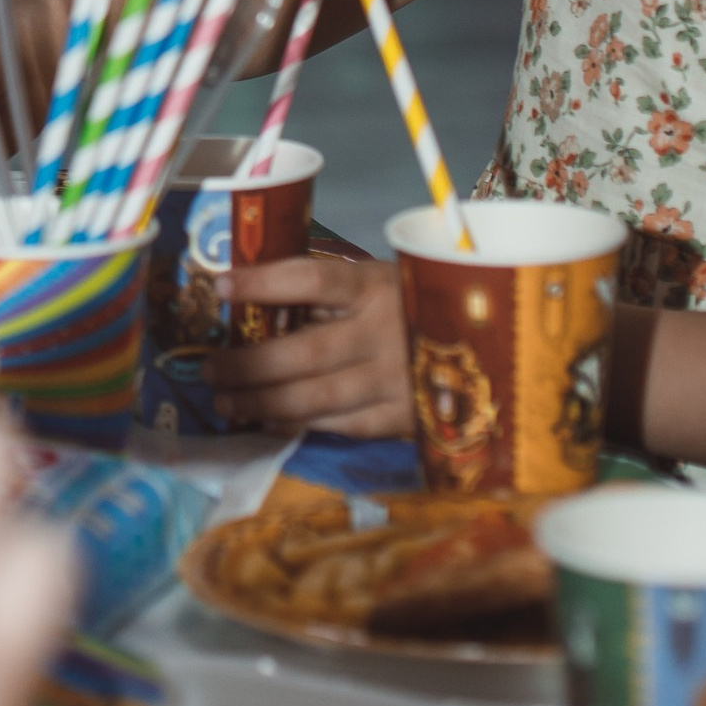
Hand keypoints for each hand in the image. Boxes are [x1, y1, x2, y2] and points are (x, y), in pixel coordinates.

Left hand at [207, 248, 413, 437]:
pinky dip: (300, 426)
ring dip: (263, 403)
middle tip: (209, 369)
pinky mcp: (406, 418)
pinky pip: (342, 426)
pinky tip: (269, 424)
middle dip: (248, 365)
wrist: (495, 349)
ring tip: (225, 403)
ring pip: (317, 398)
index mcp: (376, 285)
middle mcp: (385, 332)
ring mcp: (397, 380)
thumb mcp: (380, 282)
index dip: (263, 283)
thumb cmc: (415, 306)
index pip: (312, 278)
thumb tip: (257, 300)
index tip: (220, 286)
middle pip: (304, 352)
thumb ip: (331, 292)